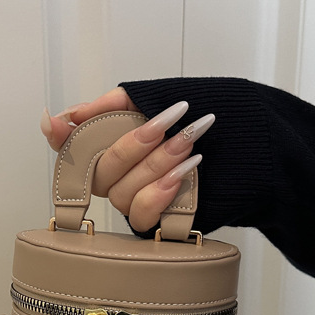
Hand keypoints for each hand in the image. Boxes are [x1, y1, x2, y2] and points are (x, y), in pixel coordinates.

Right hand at [40, 88, 212, 231]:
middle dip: (133, 145)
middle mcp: (119, 175)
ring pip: (121, 194)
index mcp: (114, 143)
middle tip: (165, 124)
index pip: (72, 148)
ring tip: (186, 142)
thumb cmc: (207, 115)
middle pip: (99, 172)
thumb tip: (70, 116)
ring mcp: (136, 197)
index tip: (60, 124)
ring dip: (155, 165)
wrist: (255, 138)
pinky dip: (161, 194)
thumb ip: (114, 105)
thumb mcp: (158, 96)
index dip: (61, 139)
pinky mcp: (158, 217)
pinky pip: (141, 217)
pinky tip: (184, 172)